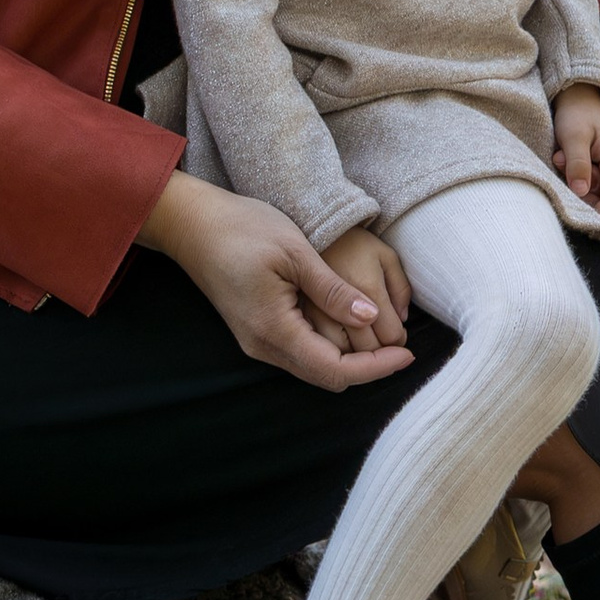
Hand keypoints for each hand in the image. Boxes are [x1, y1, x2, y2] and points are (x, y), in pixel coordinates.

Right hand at [135, 172, 413, 391]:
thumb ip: (332, 290)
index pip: (335, 370)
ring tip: (383, 338)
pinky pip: (299, 353)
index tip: (408, 354)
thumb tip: (371, 318)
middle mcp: (264, 346)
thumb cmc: (243, 228)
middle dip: (367, 368)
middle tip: (402, 347)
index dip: (376, 368)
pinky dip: (329, 348)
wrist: (191, 223)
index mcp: (274, 330)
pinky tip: (349, 325)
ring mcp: (256, 341)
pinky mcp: (255, 330)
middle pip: (325, 376)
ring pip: (313, 367)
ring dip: (349, 359)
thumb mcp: (295, 252)